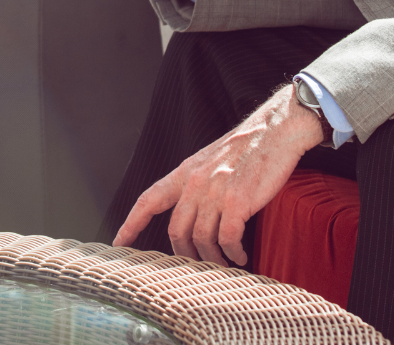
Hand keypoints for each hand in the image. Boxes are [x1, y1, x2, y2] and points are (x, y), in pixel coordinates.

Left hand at [113, 86, 323, 265]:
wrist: (273, 130)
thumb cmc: (246, 147)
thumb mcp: (210, 161)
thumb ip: (196, 183)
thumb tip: (190, 211)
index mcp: (186, 172)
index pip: (150, 198)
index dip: (132, 222)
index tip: (120, 241)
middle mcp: (195, 182)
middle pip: (176, 230)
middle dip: (184, 253)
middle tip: (197, 264)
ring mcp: (215, 191)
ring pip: (201, 238)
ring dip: (212, 258)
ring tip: (224, 262)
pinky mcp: (238, 200)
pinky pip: (227, 239)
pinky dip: (233, 253)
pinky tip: (240, 255)